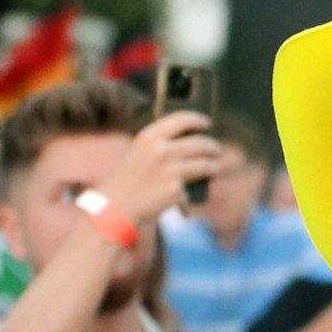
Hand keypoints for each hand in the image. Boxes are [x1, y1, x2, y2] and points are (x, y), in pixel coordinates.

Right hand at [96, 111, 233, 226]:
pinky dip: (189, 202)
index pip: (181, 120)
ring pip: (206, 165)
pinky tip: (186, 211)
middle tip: (218, 150)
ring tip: (216, 169)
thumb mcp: (137, 155)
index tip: (206, 122)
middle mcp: (162, 149)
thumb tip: (193, 148)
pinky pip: (191, 192)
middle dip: (213, 147)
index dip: (197, 120)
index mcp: (149, 136)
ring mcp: (171, 169)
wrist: (113, 210)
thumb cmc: (125, 183)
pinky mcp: (177, 189)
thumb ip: (160, 148)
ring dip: (215, 168)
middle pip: (200, 143)